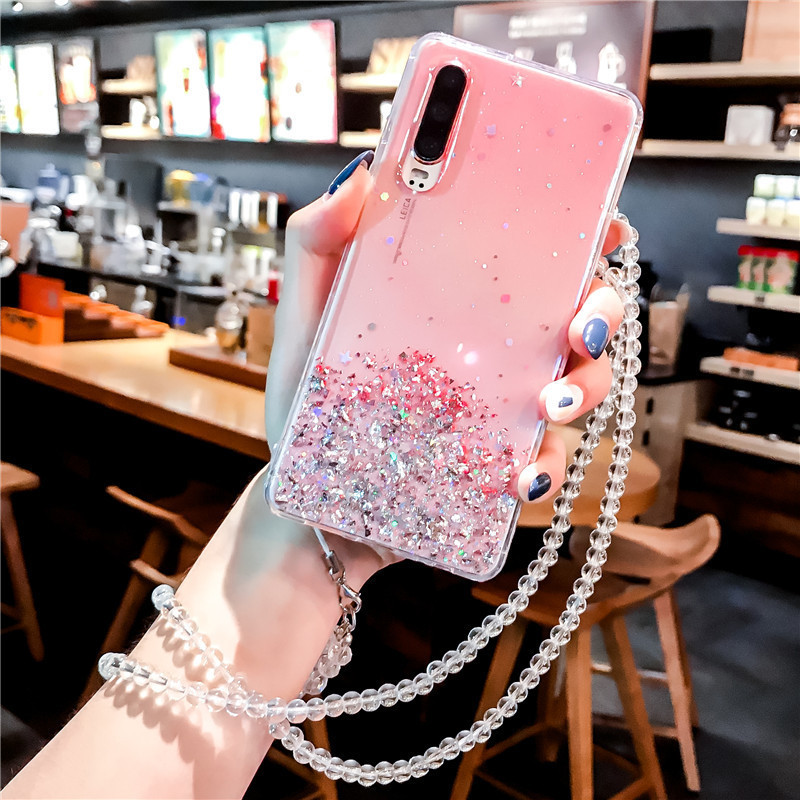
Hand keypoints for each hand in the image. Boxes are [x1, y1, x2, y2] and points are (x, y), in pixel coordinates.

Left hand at [266, 151, 627, 547]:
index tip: (604, 227)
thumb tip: (359, 177)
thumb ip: (316, 247)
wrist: (309, 503)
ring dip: (587, 390)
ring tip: (550, 406)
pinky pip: (548, 464)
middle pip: (578, 317)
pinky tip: (520, 476)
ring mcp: (501, 411)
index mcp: (457, 307)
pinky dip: (548, 469)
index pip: (532, 260)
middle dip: (601, 314)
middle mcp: (492, 353)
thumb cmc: (306, 407)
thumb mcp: (302, 321)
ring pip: (582, 387)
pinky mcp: (498, 468)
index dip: (581, 237)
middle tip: (577, 331)